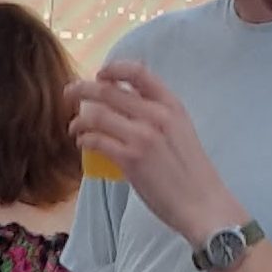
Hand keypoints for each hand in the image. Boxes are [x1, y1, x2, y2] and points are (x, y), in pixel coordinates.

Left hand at [69, 66, 243, 247]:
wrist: (202, 203)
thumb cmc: (192, 171)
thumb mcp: (181, 130)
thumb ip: (159, 115)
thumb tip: (128, 105)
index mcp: (171, 105)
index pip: (138, 72)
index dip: (114, 68)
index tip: (100, 74)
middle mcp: (156, 115)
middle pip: (109, 91)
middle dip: (83, 89)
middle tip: (69, 93)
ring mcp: (142, 136)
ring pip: (97, 115)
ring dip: (79, 120)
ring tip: (74, 127)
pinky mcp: (130, 159)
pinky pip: (97, 141)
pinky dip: (84, 139)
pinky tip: (82, 143)